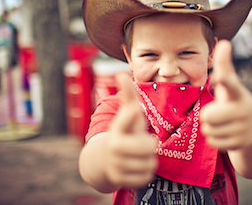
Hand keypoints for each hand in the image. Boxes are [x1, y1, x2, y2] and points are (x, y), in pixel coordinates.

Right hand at [104, 72, 157, 187]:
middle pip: (148, 147)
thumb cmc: (122, 132)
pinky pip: (146, 177)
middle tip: (142, 143)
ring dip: (148, 160)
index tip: (134, 110)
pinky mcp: (119, 179)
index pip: (126, 119)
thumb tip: (121, 73)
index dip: (131, 115)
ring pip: (149, 163)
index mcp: (118, 128)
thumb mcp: (125, 115)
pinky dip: (144, 173)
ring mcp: (116, 164)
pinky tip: (136, 166)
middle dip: (149, 145)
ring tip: (139, 155)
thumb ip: (127, 95)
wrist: (102, 160)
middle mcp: (115, 146)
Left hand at [200, 40, 251, 150]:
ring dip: (210, 128)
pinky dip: (215, 139)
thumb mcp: (232, 85)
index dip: (225, 80)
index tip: (221, 75)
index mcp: (238, 94)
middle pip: (207, 116)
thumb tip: (223, 42)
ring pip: (208, 130)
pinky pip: (213, 142)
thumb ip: (224, 66)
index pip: (230, 85)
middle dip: (208, 116)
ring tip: (223, 124)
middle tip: (218, 114)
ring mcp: (243, 129)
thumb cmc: (237, 102)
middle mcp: (242, 111)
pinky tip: (225, 134)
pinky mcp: (240, 144)